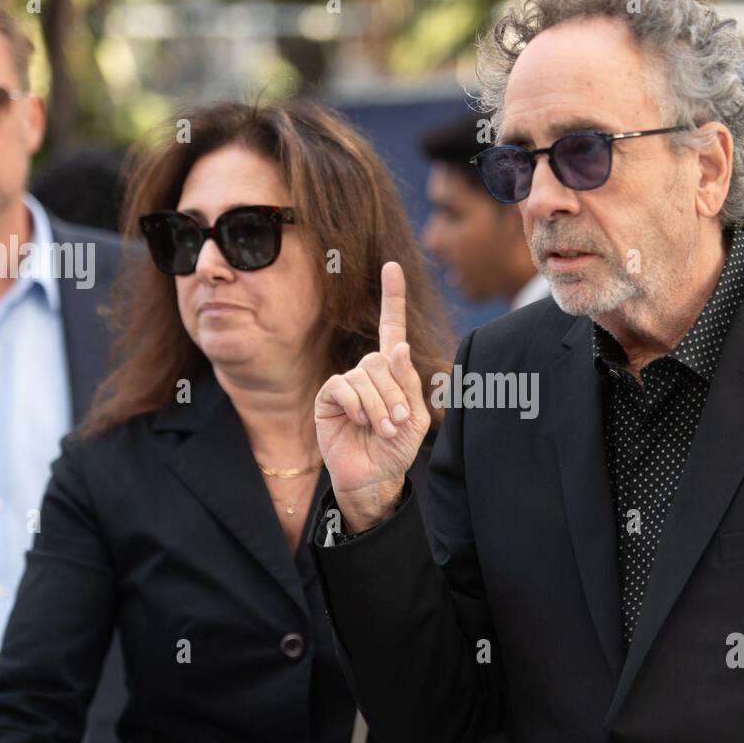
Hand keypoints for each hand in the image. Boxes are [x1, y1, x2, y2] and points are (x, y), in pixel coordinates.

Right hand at [315, 262, 429, 530]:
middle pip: (380, 360)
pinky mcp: (328, 398)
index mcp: (392, 371)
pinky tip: (360, 422)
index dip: (392, 297)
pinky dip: (356, 405)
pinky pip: (342, 387)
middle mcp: (367, 371)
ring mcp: (346, 383)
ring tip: (383, 429)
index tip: (391, 266)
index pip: (391, 327)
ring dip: (378, 404)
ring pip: (363, 375)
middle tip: (397, 421)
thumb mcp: (415, 416)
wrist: (374, 476)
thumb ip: (408, 382)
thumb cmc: (396, 447)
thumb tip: (398, 347)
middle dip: (394, 392)